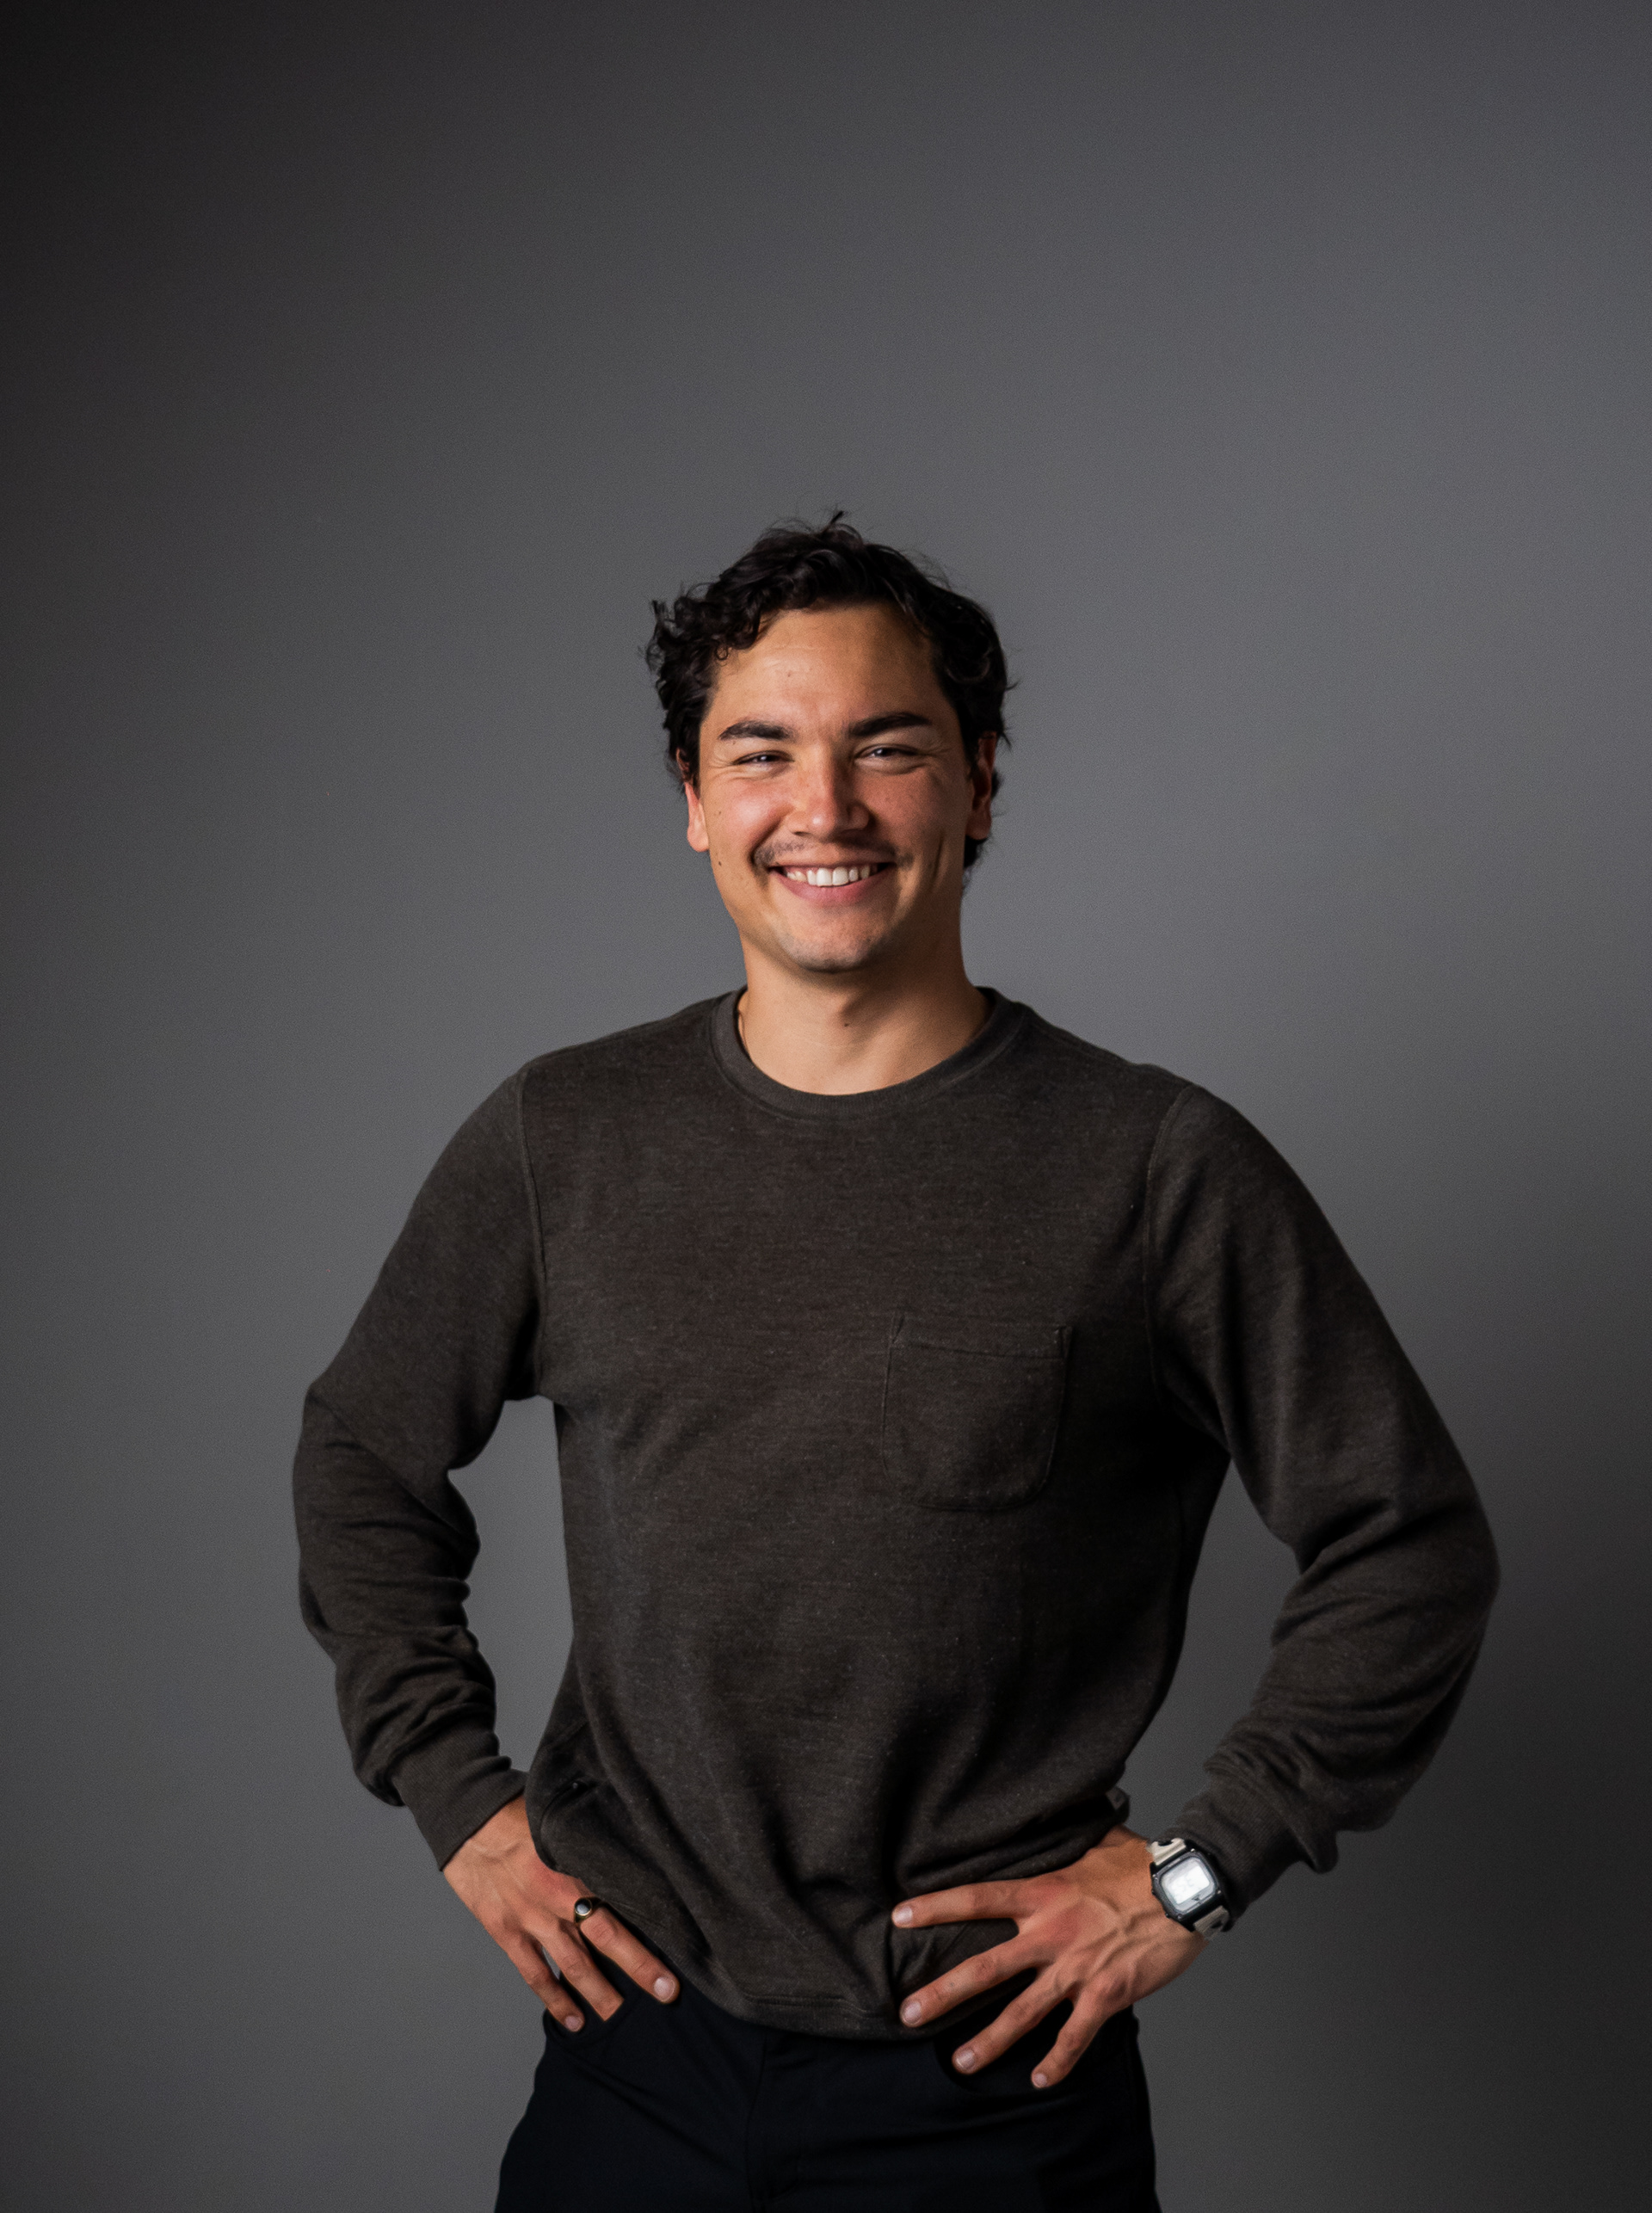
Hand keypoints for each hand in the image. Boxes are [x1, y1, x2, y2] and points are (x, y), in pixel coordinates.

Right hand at [443, 1797, 678, 2030]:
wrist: (467, 1821)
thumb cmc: (518, 1812)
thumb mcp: (563, 1820)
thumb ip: (593, 1841)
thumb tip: (633, 1849)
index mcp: (576, 1865)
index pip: (622, 1905)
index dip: (647, 1932)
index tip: (672, 1950)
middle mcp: (557, 1897)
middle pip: (605, 1941)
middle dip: (637, 1970)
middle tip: (664, 1995)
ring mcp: (530, 1919)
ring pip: (573, 1966)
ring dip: (598, 1993)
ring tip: (620, 2015)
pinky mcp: (506, 1932)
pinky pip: (534, 1974)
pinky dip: (554, 1999)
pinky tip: (573, 2019)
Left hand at [890, 1825, 1202, 2086]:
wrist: (1185, 1891)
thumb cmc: (1141, 1864)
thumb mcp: (1094, 1842)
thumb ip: (1064, 1841)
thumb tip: (1051, 1812)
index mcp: (1042, 1893)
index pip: (977, 1899)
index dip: (936, 1907)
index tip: (899, 1917)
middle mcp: (1050, 1934)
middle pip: (986, 1968)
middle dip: (943, 1994)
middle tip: (908, 2014)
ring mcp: (1076, 1969)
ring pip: (1022, 2013)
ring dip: (989, 2041)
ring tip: (960, 2062)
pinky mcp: (1105, 1996)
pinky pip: (1074, 2037)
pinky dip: (1057, 2061)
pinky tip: (1039, 2080)